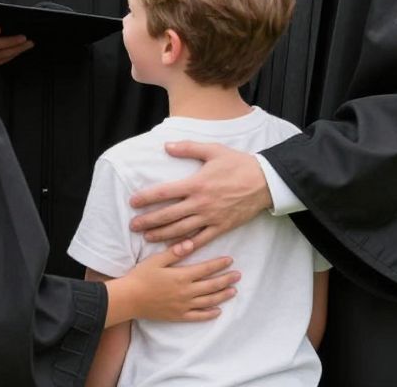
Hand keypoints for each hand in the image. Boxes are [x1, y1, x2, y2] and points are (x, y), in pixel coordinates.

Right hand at [106, 242, 239, 324]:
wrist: (130, 298)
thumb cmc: (141, 276)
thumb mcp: (156, 260)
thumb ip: (174, 252)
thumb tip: (191, 243)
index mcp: (181, 276)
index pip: (205, 269)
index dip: (219, 264)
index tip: (230, 260)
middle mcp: (186, 292)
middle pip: (211, 285)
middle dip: (226, 279)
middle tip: (238, 275)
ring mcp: (184, 305)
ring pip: (208, 301)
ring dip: (222, 295)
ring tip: (233, 291)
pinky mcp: (179, 316)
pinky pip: (198, 316)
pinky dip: (210, 314)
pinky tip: (218, 311)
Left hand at [129, 143, 271, 248]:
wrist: (264, 182)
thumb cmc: (237, 164)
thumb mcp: (212, 150)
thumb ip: (188, 148)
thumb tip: (166, 146)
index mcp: (196, 183)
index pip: (165, 192)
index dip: (147, 198)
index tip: (133, 202)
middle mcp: (200, 203)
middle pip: (169, 215)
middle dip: (149, 221)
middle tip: (133, 225)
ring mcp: (211, 217)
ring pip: (182, 230)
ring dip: (162, 234)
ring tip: (147, 238)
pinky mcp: (221, 227)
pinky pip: (202, 240)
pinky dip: (188, 246)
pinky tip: (175, 250)